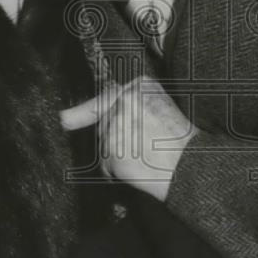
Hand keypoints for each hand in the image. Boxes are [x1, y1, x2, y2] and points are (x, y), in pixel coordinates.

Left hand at [61, 76, 197, 200]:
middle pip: (103, 122)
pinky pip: (105, 165)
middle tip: (141, 148)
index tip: (64, 119)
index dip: (84, 112)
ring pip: (103, 144)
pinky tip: (138, 169)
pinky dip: (116, 172)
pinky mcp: (112, 149)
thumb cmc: (182, 142)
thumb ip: (132, 104)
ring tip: (145, 158)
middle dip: (114, 138)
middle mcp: (125, 99)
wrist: (193, 167)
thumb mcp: (161, 108)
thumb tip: (75, 114)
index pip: (106, 97)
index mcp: (140, 85)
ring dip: (116, 155)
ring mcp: (117, 124)